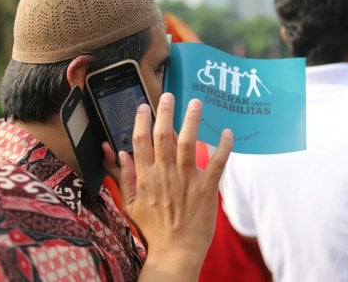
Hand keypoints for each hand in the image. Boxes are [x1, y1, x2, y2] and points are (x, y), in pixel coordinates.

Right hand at [117, 92, 232, 280]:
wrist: (175, 252)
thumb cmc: (153, 230)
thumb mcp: (131, 205)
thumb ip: (125, 177)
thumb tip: (120, 153)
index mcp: (146, 177)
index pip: (140, 141)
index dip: (141, 121)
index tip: (144, 106)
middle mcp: (165, 174)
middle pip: (163, 136)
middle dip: (165, 112)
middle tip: (169, 95)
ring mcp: (186, 180)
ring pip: (188, 143)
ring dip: (192, 121)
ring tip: (196, 103)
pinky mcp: (206, 189)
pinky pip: (216, 163)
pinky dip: (222, 147)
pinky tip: (227, 132)